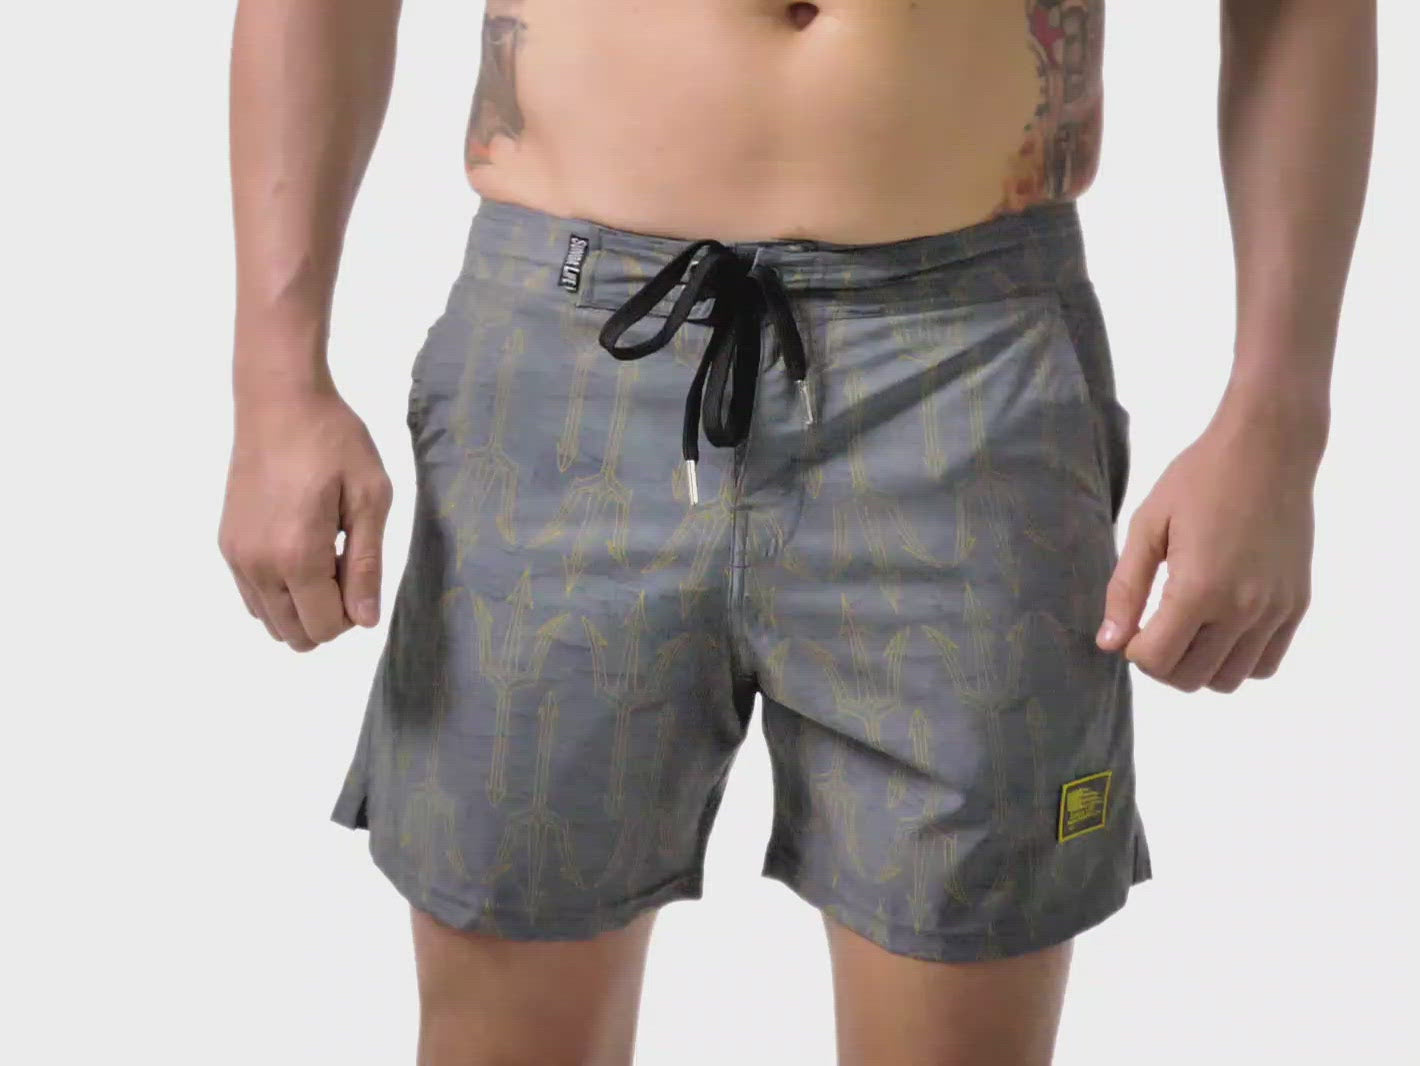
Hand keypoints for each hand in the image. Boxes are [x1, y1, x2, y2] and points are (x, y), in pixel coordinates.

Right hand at [219, 385, 392, 651]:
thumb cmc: (334, 441)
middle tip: (346, 564)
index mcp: (296, 555)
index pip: (325, 626)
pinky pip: (253, 597)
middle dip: (328, 615)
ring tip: (325, 555)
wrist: (278, 401)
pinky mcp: (226, 544)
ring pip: (271, 621)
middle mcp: (257, 565)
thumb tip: (364, 621)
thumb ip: (366, 564)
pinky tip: (300, 550)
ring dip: (303, 605)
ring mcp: (236, 556)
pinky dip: (280, 592)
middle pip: (295, 634)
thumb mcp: (369, 498)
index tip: (361, 569)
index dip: (353, 613)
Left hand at [1095, 389, 1321, 692]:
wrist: (1268, 448)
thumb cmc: (1199, 479)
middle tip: (1152, 628)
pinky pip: (1266, 664)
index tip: (1131, 626)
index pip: (1155, 660)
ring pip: (1229, 680)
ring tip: (1187, 628)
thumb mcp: (1147, 527)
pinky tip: (1220, 627)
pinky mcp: (1297, 604)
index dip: (1133, 651)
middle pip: (1190, 678)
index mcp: (1198, 589)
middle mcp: (1243, 608)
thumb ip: (1125, 589)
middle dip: (1160, 662)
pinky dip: (1237, 659)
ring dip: (1199, 666)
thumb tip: (1108, 643)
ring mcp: (1275, 610)